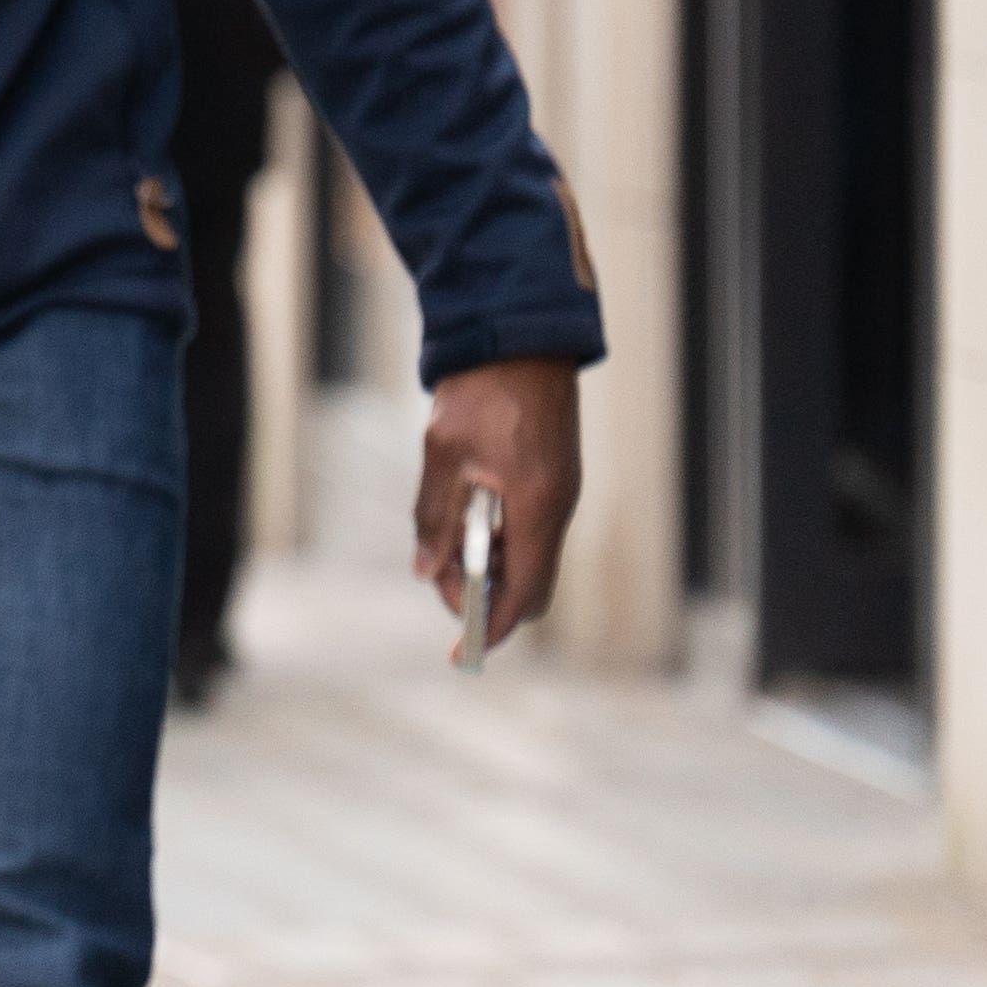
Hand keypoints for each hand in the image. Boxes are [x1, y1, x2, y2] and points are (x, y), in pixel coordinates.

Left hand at [415, 356, 581, 655]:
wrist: (520, 337)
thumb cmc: (481, 392)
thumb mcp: (444, 457)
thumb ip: (435, 518)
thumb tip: (426, 570)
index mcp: (538, 506)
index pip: (524, 594)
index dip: (492, 625)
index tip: (462, 650)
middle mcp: (558, 507)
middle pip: (531, 585)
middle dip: (484, 595)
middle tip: (437, 578)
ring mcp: (560, 494)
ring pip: (529, 558)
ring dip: (488, 565)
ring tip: (441, 545)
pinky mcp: (553, 480)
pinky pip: (529, 531)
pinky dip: (498, 540)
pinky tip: (463, 521)